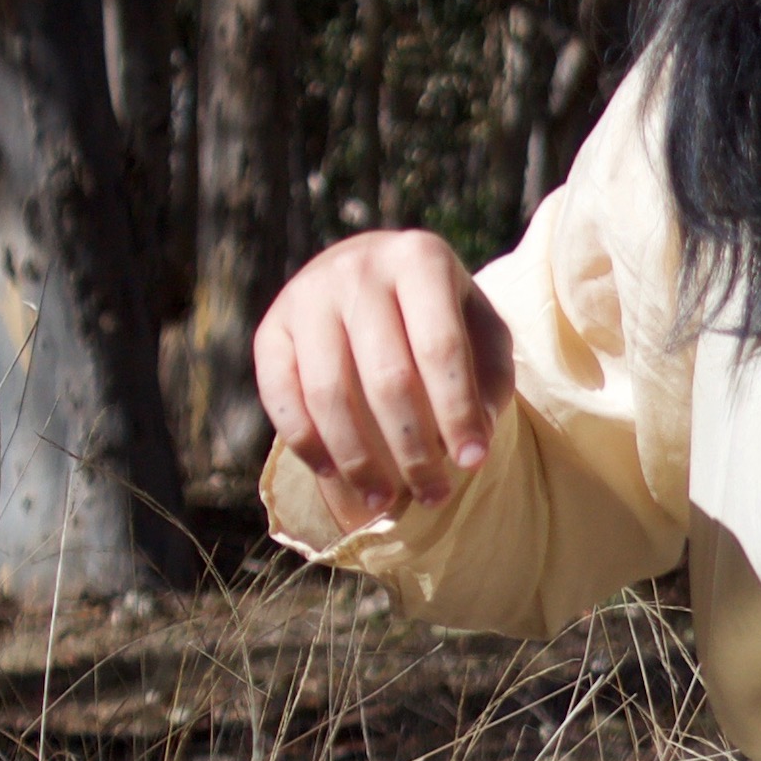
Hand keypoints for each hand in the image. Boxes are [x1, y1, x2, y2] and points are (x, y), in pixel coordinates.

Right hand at [257, 229, 515, 531]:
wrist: (372, 276)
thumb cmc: (440, 315)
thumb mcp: (482, 330)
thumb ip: (490, 377)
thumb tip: (472, 437)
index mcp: (420, 259)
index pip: (441, 347)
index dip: (457, 412)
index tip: (473, 463)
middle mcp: (358, 268)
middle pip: (386, 377)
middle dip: (413, 449)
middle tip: (435, 495)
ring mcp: (307, 294)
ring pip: (330, 393)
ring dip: (359, 459)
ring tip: (386, 501)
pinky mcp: (271, 327)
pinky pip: (281, 396)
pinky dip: (307, 443)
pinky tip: (335, 475)